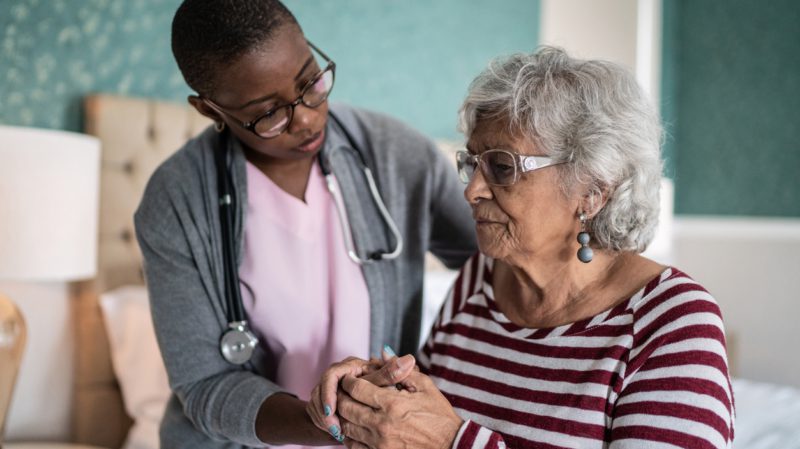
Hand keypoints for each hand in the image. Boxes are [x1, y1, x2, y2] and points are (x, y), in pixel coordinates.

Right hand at [306, 350, 416, 441]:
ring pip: (317, 403)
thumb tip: (409, 360)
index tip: (332, 410)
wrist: (371, 403)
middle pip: (320, 390)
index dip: (329, 393)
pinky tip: (336, 433)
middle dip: (326, 411)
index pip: (332, 375)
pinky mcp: (322, 400)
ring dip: (325, 419)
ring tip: (337, 432)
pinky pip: (317, 412)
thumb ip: (393, 373)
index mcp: (350, 365)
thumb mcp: (386, 382)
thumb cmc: (381, 389)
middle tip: (335, 427)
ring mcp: (326, 387)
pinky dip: (325, 423)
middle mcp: (336, 374)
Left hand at [336, 370, 462, 448]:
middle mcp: (382, 424)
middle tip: (343, 391)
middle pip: (346, 407)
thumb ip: (401, 370)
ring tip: (348, 407)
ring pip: (346, 427)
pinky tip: (355, 427)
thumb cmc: (439, 415)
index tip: (350, 378)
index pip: (357, 388)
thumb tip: (383, 352)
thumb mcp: (425, 387)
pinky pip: (353, 445)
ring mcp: (379, 443)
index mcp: (392, 403)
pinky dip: (349, 435)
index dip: (349, 380)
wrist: (451, 446)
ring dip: (344, 415)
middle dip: (341, 396)